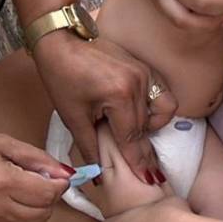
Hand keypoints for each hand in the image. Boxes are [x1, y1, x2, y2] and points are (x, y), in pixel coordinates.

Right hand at [0, 132, 72, 221]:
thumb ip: (34, 157)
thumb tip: (62, 170)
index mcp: (2, 182)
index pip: (48, 193)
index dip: (60, 182)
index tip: (59, 173)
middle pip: (45, 212)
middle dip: (51, 195)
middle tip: (43, 178)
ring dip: (40, 208)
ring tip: (28, 188)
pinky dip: (25, 216)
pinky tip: (14, 198)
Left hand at [32, 31, 177, 167]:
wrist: (61, 41)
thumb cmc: (61, 76)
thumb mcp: (72, 117)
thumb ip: (90, 147)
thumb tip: (99, 174)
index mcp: (119, 95)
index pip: (132, 137)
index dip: (137, 161)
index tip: (146, 180)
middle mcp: (138, 83)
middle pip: (145, 128)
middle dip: (141, 148)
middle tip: (141, 170)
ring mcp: (145, 72)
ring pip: (157, 112)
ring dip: (147, 128)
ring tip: (129, 135)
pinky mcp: (144, 67)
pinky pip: (161, 94)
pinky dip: (154, 109)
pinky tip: (137, 116)